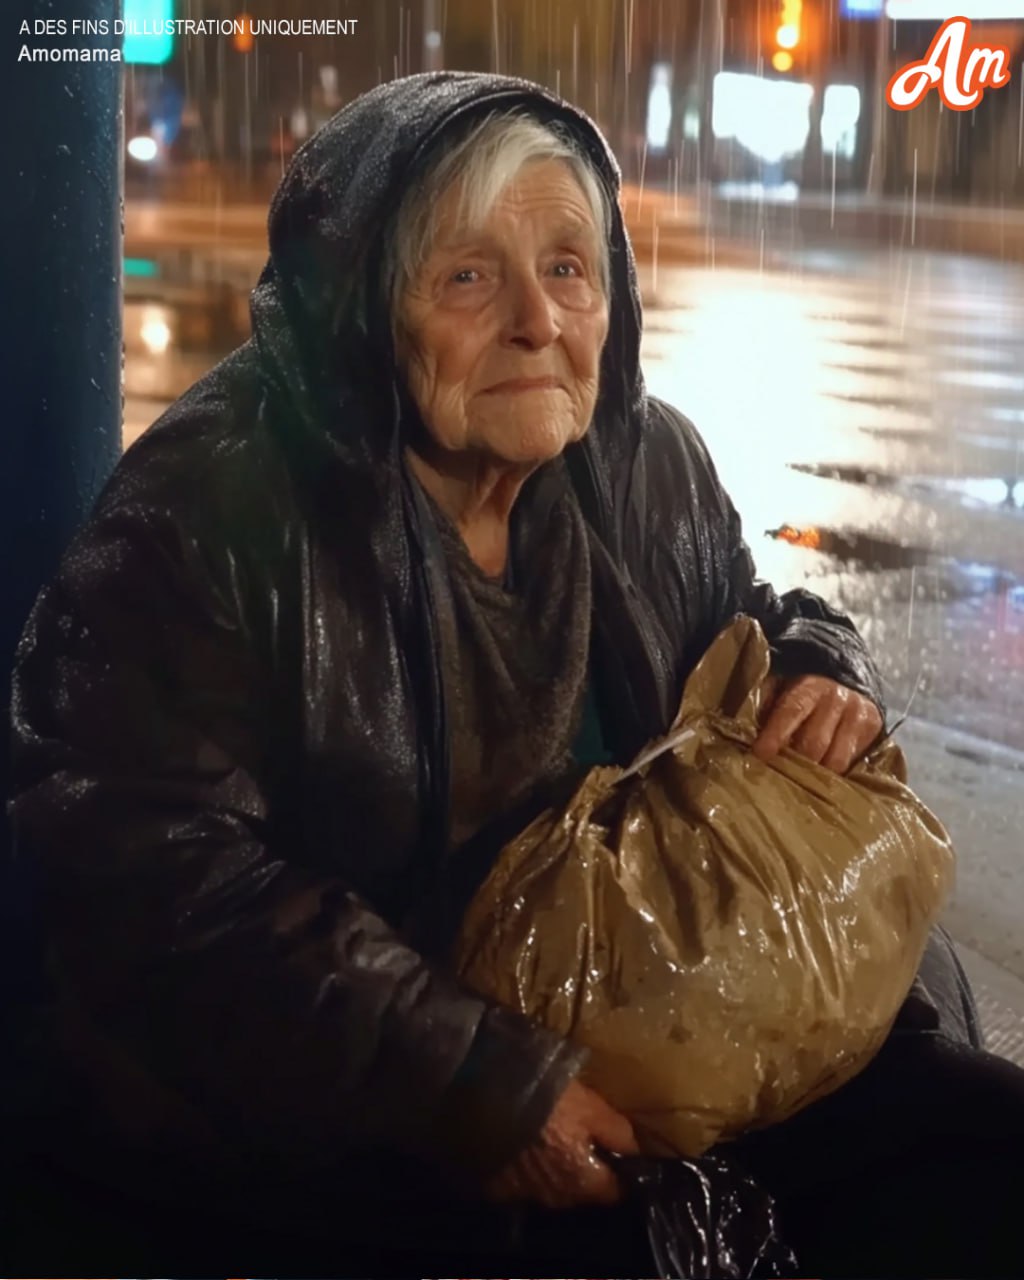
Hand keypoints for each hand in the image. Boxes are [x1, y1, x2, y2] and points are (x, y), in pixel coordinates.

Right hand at [485, 1078, 639, 1209]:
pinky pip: (521, 1182)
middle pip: (582, 1191)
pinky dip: (525, 1169)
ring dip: (555, 1169)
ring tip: (549, 1139)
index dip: (620, 1172)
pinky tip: (523, 1146)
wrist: (489, 1099)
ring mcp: (525, 1195)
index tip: (617, 1153)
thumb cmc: (549, 1102)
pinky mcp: (498, 1186)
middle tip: (580, 1138)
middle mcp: (557, 1198)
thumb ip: (619, 1134)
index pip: (615, 1192)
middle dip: (585, 1170)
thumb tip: (635, 1153)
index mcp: (584, 1182)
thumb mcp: (593, 1107)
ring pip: (552, 1187)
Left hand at [752, 674, 883, 773]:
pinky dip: (834, 773)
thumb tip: (748, 725)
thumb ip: (766, 700)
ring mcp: (859, 715)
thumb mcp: (781, 684)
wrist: (847, 676)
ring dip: (815, 775)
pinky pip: (852, 762)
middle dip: (794, 763)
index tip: (760, 754)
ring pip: (836, 760)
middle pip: (814, 743)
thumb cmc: (803, 687)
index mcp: (810, 687)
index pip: (792, 712)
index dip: (775, 735)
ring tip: (800, 781)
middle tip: (777, 775)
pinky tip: (821, 775)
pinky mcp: (873, 729)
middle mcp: (837, 700)